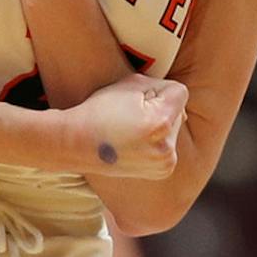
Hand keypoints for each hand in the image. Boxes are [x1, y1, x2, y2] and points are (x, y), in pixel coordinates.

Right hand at [72, 74, 186, 180]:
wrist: (77, 144)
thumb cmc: (100, 110)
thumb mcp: (130, 86)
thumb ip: (161, 87)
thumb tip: (180, 104)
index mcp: (160, 124)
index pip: (180, 92)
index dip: (159, 90)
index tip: (137, 100)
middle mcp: (166, 148)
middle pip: (179, 113)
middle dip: (161, 110)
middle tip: (130, 117)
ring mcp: (165, 164)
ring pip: (175, 130)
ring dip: (160, 127)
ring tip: (131, 132)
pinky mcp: (162, 171)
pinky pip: (169, 145)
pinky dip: (157, 141)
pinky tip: (136, 143)